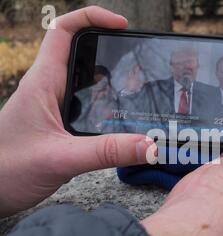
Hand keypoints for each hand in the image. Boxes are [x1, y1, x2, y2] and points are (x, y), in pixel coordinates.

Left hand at [0, 6, 156, 216]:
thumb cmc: (7, 170)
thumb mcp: (61, 159)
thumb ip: (106, 152)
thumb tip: (148, 145)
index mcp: (43, 83)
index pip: (63, 31)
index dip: (93, 18)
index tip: (122, 26)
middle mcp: (48, 89)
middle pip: (80, 51)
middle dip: (110, 51)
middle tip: (136, 63)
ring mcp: (53, 107)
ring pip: (84, 80)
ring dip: (110, 80)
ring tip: (135, 89)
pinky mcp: (58, 124)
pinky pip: (85, 104)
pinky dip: (104, 104)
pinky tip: (119, 119)